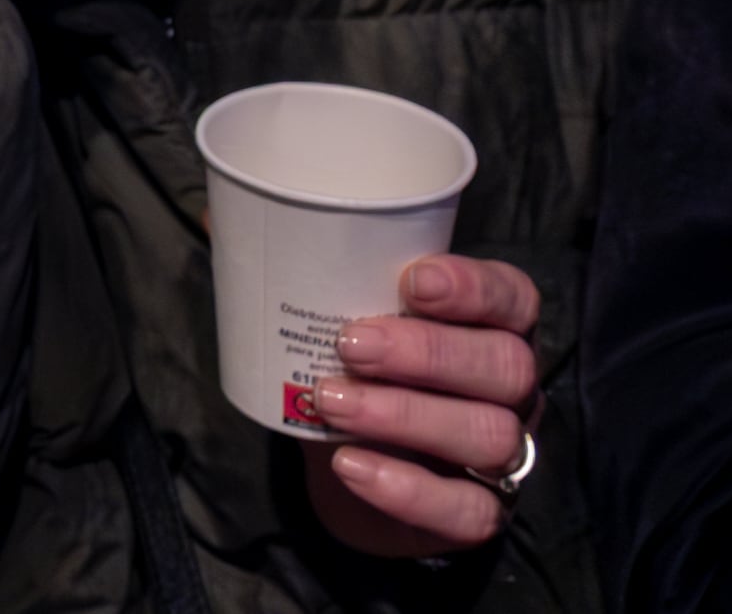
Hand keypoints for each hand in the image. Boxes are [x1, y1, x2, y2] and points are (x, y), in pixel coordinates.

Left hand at [301, 256, 541, 557]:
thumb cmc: (353, 370)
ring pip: (488, 434)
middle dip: (428, 352)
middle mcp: (508, 387)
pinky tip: (351, 466)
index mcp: (488, 325)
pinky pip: (469, 511)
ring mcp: (501, 453)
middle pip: (505, 365)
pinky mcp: (478, 513)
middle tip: (350, 343)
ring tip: (330, 400)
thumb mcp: (332, 317)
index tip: (413, 279)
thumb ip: (292, 269)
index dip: (474, 287)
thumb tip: (219, 218)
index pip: (512, 297)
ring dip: (405, 415)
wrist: (347, 466)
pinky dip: (409, 490)